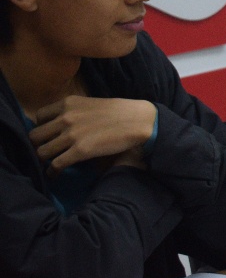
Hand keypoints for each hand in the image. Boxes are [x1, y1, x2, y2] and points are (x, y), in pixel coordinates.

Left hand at [29, 96, 155, 173]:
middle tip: (48, 151)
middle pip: (35, 136)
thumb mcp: (91, 103)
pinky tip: (56, 174)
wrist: (138, 120)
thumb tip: (61, 125)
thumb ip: (73, 112)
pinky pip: (55, 165)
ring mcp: (71, 135)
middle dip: (39, 145)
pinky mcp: (80, 151)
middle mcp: (65, 118)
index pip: (39, 117)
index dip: (42, 127)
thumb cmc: (119, 111)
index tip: (49, 135)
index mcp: (68, 103)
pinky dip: (52, 172)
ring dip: (45, 160)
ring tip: (52, 163)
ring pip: (41, 152)